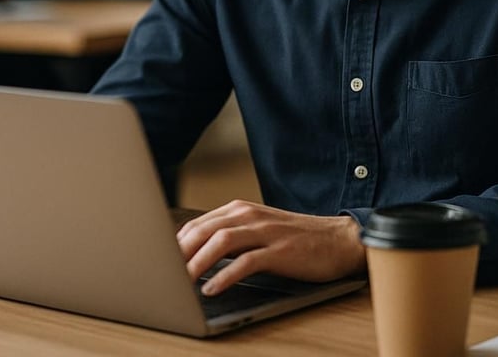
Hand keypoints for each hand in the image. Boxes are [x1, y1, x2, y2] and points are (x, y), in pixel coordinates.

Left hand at [176, 200, 365, 295]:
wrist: (339, 240)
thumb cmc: (297, 240)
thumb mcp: (259, 232)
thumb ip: (230, 238)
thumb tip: (195, 257)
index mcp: (241, 210)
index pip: (197, 224)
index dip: (174, 244)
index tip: (157, 262)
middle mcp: (250, 215)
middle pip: (203, 230)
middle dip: (177, 253)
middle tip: (160, 275)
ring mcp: (265, 232)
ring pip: (220, 242)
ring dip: (196, 263)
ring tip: (179, 283)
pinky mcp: (280, 250)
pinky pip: (247, 262)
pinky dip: (226, 275)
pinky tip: (213, 289)